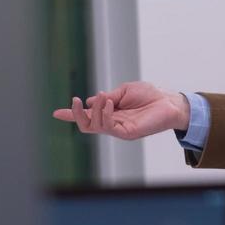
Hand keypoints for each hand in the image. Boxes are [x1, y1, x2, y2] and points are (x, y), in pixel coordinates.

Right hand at [51, 81, 189, 140]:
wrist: (169, 102)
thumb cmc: (150, 95)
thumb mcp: (124, 91)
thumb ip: (108, 97)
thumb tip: (90, 100)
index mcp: (110, 112)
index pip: (88, 115)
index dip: (72, 114)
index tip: (56, 113)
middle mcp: (112, 122)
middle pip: (86, 124)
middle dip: (76, 114)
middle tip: (74, 101)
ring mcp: (118, 129)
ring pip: (94, 126)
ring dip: (94, 110)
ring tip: (102, 97)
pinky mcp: (127, 133)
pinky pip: (108, 127)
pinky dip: (105, 114)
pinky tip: (109, 104)